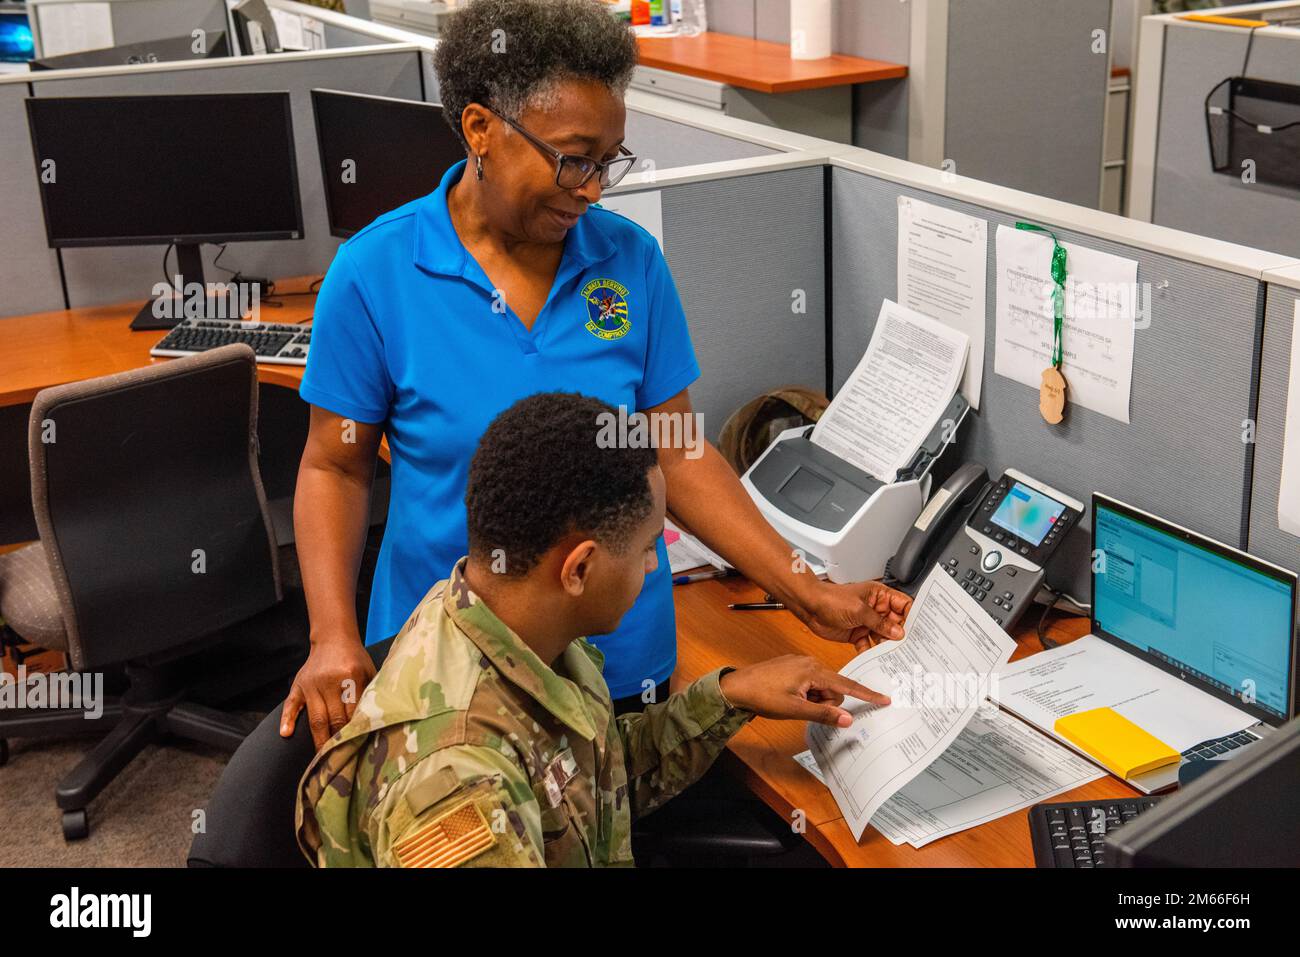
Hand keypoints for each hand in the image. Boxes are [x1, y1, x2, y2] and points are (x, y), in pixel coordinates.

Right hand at [280, 633, 376, 748]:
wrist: (334, 638)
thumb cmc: (356, 660)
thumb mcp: (369, 672)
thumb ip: (371, 694)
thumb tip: (377, 723)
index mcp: (351, 676)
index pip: (353, 711)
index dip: (356, 732)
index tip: (359, 750)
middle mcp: (329, 680)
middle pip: (334, 718)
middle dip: (338, 741)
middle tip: (342, 761)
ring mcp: (311, 684)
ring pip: (315, 718)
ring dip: (319, 739)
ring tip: (322, 758)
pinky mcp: (298, 685)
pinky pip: (291, 705)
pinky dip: (287, 719)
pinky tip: (286, 734)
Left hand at [719, 655, 889, 727]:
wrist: (736, 687)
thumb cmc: (763, 696)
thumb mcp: (795, 709)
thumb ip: (823, 713)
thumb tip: (848, 719)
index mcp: (813, 670)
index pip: (846, 685)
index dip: (866, 694)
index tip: (884, 699)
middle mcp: (810, 662)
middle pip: (834, 688)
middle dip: (825, 702)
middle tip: (803, 707)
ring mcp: (801, 663)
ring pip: (821, 687)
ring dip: (814, 699)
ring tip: (793, 701)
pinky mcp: (794, 667)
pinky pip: (810, 683)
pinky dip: (806, 694)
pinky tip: (790, 696)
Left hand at [800, 580, 911, 651]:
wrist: (810, 607)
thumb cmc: (831, 599)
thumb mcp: (859, 610)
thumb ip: (879, 622)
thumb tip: (898, 632)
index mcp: (879, 595)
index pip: (903, 605)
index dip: (912, 616)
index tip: (919, 630)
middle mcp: (876, 608)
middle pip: (896, 623)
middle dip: (901, 635)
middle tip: (909, 648)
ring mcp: (867, 622)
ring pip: (884, 636)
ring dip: (887, 646)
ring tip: (895, 656)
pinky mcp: (858, 633)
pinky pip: (869, 645)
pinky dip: (872, 652)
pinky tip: (876, 659)